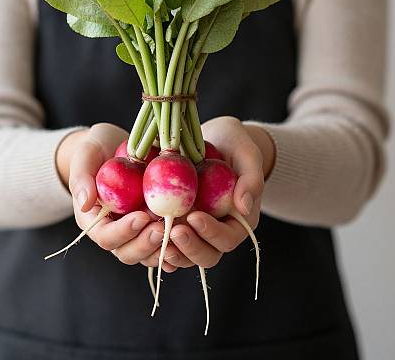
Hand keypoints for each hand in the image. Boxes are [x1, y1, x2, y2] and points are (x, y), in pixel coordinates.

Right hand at [56, 123, 186, 270]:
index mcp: (93, 219)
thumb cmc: (97, 148)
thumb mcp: (86, 155)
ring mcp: (135, 231)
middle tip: (162, 228)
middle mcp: (114, 230)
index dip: (123, 232)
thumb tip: (84, 203)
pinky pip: (165, 244)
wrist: (114, 145)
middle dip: (145, 244)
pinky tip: (190, 235)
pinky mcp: (153, 225)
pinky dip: (176, 246)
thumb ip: (81, 177)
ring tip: (178, 231)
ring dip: (162, 248)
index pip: (106, 237)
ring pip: (148, 253)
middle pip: (127, 252)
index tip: (141, 216)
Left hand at [167, 116, 274, 267]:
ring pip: (184, 255)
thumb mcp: (247, 154)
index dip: (212, 233)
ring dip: (171, 251)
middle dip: (190, 248)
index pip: (227, 239)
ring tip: (154, 235)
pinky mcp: (176, 223)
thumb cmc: (234, 144)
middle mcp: (217, 231)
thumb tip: (243, 206)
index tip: (194, 217)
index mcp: (238, 221)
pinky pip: (166, 243)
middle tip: (174, 231)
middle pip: (206, 255)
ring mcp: (195, 230)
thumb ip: (251, 179)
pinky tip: (142, 234)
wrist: (213, 139)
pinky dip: (155, 244)